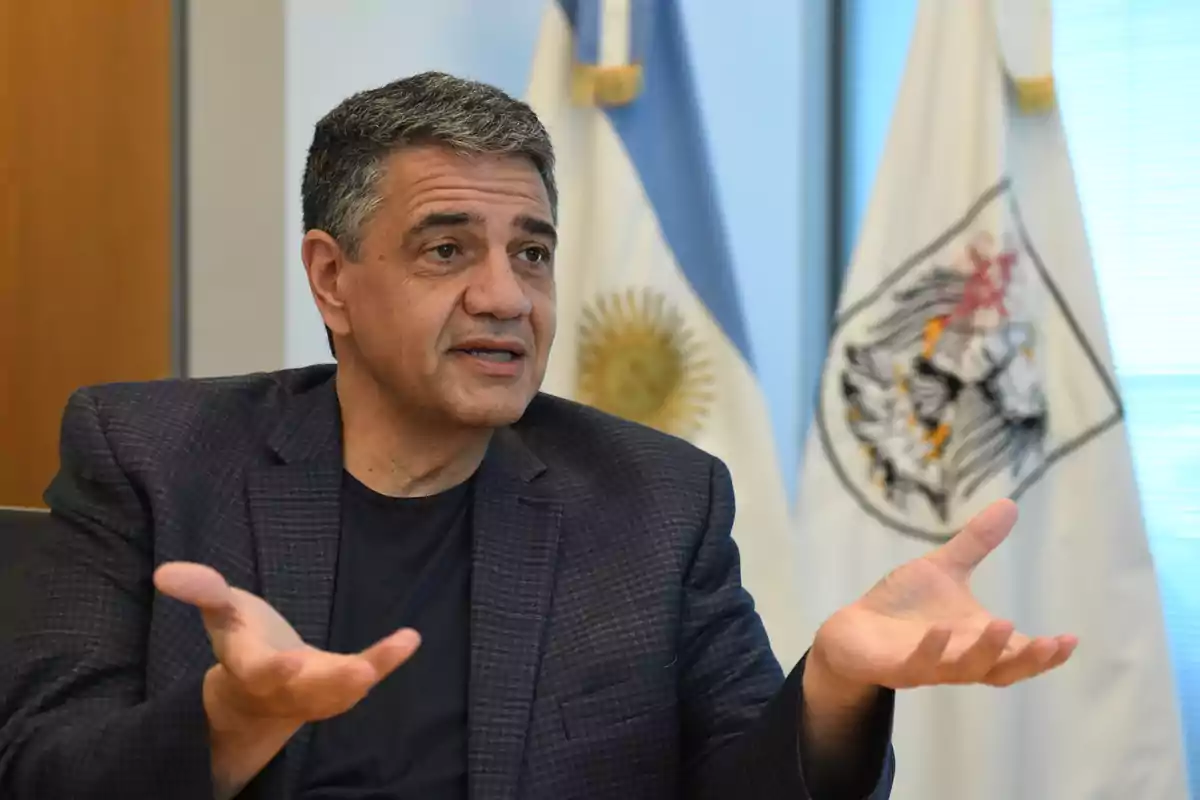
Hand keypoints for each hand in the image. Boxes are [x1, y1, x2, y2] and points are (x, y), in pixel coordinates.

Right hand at [154, 562, 419, 723]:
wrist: (257, 693)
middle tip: (358, 675)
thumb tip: (165, 572)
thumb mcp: (221, 612)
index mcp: (248, 665)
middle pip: (305, 691)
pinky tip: (410, 639)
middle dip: (328, 684)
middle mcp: (283, 686)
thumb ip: (202, 591)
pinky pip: (365, 675)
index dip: (269, 668)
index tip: (285, 661)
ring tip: (387, 658)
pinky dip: (387, 661)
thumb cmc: (242, 641)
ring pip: (337, 693)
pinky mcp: (340, 685)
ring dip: (362, 679)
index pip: (256, 671)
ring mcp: (314, 691)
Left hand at [810, 499, 1076, 691]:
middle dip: (1028, 660)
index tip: (1071, 639)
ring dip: (986, 652)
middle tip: (1053, 644)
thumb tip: (1009, 504)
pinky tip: (939, 631)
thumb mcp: (944, 569)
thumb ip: (976, 543)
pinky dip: (930, 650)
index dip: (1046, 654)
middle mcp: (958, 658)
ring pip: (964, 670)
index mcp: (976, 640)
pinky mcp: (894, 666)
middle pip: (1001, 671)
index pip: (1019, 656)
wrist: (852, 631)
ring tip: (1005, 624)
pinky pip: (917, 665)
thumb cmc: (904, 607)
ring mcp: (927, 666)